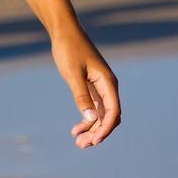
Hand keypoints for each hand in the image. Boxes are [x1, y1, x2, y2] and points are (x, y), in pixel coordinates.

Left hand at [51, 27, 120, 148]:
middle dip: (97, 132)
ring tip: (77, 142)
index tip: (94, 141)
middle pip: (109, 116)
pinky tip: (76, 128)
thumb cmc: (68, 49)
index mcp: (108, 83)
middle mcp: (108, 86)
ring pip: (100, 114)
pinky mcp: (91, 86)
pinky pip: (93, 108)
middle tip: (81, 145)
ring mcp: (100, 87)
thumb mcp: (72, 74)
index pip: (113, 111)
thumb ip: (81, 96)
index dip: (105, 128)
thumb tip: (90, 119)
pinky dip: (86, 119)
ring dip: (91, 128)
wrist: (64, 32)